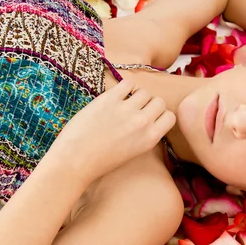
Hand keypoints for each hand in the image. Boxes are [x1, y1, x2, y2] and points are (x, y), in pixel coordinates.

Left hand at [48, 80, 175, 182]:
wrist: (75, 161)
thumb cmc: (101, 161)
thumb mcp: (133, 152)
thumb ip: (145, 135)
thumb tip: (148, 117)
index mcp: (150, 139)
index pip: (170, 116)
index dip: (160, 115)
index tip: (151, 117)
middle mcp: (142, 122)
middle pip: (159, 101)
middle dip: (150, 104)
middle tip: (137, 109)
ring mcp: (126, 109)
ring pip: (145, 91)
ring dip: (137, 95)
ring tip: (125, 102)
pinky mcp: (109, 99)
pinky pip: (128, 83)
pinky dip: (125, 87)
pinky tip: (117, 95)